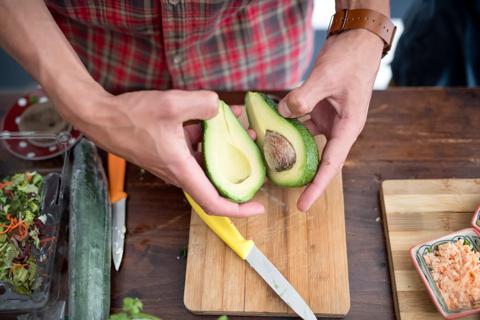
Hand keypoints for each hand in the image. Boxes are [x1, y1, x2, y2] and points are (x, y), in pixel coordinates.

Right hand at [56, 89, 263, 216]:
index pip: (214, 202)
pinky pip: (196, 149)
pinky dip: (210, 137)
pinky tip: (218, 116)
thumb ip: (202, 104)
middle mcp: (179, 171)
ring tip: (243, 129)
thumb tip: (220, 108)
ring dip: (227, 148)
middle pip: (216, 181)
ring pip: (208, 162)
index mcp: (181, 169)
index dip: (239, 210)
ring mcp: (175, 162)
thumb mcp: (171, 104)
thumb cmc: (130, 117)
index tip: (259, 207)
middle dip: (240, 170)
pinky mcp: (170, 151)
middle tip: (259, 155)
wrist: (102, 117)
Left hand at [278, 29, 382, 211]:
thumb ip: (304, 97)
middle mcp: (337, 128)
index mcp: (348, 127)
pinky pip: (298, 122)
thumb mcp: (327, 77)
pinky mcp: (318, 109)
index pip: (331, 165)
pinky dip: (284, 124)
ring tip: (263, 152)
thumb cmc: (351, 59)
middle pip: (316, 158)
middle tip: (274, 183)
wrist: (356, 40)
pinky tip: (267, 124)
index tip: (302, 205)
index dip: (317, 187)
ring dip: (285, 145)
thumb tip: (282, 113)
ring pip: (303, 140)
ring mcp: (326, 119)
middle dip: (297, 171)